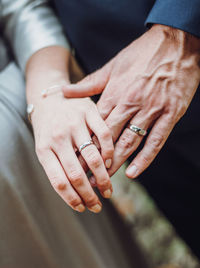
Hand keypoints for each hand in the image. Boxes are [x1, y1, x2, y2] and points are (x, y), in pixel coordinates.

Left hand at [31, 94, 113, 212]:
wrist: (49, 97)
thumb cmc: (48, 127)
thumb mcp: (44, 146)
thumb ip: (56, 166)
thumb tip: (73, 193)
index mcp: (44, 149)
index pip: (59, 182)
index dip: (72, 199)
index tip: (82, 208)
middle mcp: (58, 137)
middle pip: (76, 174)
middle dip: (90, 195)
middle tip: (99, 205)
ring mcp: (74, 123)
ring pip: (93, 157)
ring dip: (104, 178)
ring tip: (108, 189)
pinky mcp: (89, 111)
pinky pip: (104, 136)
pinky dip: (110, 152)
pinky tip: (111, 162)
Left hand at [63, 24, 199, 178]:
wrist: (176, 42)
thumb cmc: (142, 53)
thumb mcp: (113, 65)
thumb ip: (89, 83)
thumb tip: (64, 91)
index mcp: (114, 92)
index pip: (94, 125)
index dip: (83, 144)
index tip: (73, 159)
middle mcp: (130, 104)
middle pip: (108, 138)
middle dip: (95, 159)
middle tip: (85, 178)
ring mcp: (151, 110)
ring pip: (130, 142)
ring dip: (116, 163)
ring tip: (104, 180)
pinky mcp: (170, 114)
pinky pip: (156, 140)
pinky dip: (145, 158)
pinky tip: (134, 172)